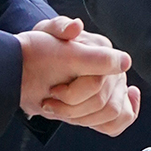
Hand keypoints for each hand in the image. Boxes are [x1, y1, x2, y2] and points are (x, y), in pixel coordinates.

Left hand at [17, 25, 138, 135]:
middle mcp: (112, 68)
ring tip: (61, 109)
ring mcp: (115, 87)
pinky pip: (120, 119)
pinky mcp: (110, 102)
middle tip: (50, 100)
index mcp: (101, 48)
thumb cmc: (38, 49)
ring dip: (82, 118)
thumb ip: (61, 26)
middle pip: (104, 101)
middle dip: (72, 107)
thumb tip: (76, 26)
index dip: (74, 93)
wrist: (30, 69)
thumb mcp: (45, 33)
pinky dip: (109, 124)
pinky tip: (95, 119)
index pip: (99, 82)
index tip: (53, 92)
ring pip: (113, 113)